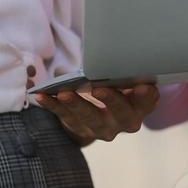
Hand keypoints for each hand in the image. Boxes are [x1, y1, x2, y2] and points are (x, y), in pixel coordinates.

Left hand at [33, 84, 159, 144]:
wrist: (104, 112)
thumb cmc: (120, 87)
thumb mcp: (129, 80)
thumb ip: (130, 73)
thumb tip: (127, 59)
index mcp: (140, 107)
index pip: (146, 102)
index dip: (145, 96)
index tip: (142, 86)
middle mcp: (124, 121)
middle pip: (120, 114)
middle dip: (110, 100)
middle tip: (98, 89)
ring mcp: (101, 128)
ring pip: (89, 118)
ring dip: (76, 105)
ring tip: (63, 92)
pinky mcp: (79, 127)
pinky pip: (65, 117)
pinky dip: (52, 106)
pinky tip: (42, 95)